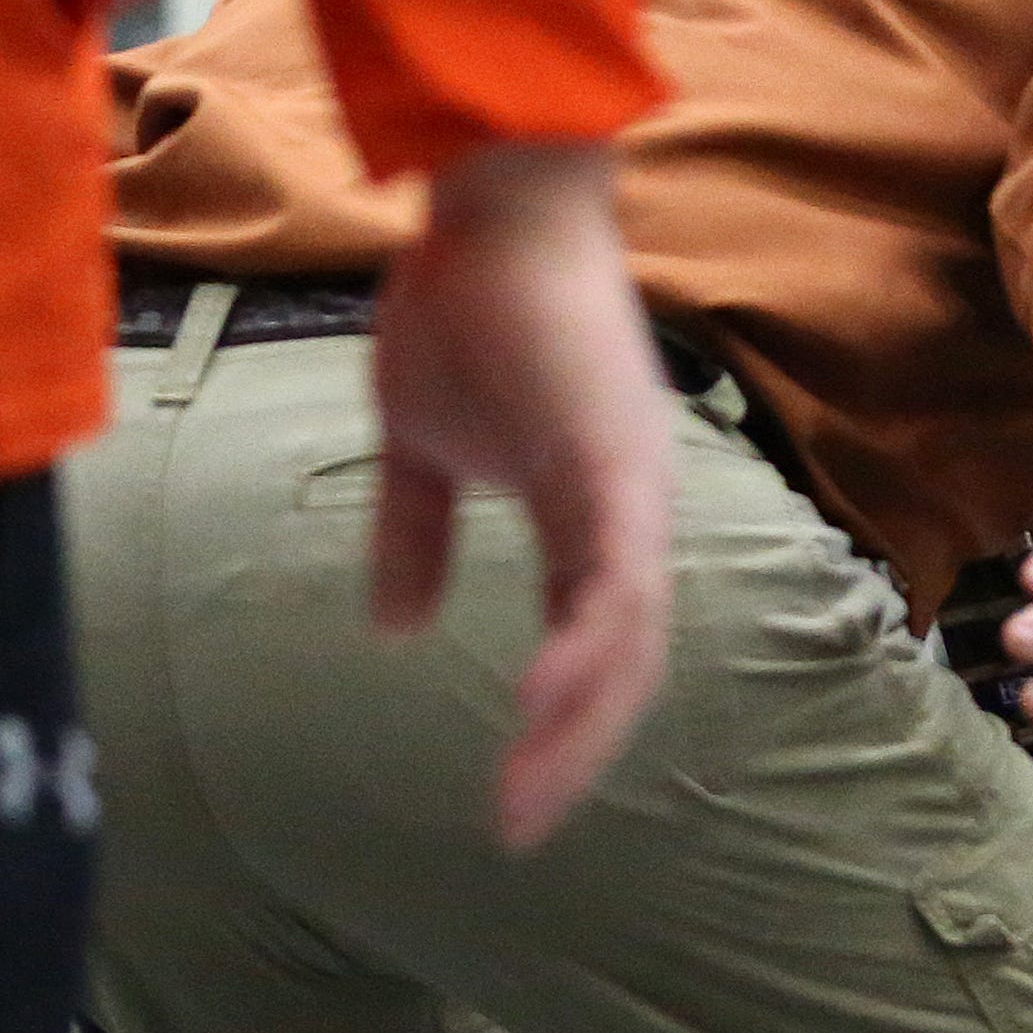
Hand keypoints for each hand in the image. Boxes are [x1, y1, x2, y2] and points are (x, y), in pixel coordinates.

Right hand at [368, 143, 674, 851]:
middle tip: (521, 828)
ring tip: (528, 793)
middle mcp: (632, 509)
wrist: (488, 204)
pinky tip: (549, 702)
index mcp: (594, 511)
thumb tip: (398, 626)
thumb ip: (417, 534)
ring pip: (633, 633)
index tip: (511, 799)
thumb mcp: (421, 442)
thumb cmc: (463, 302)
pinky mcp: (615, 458)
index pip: (595, 640)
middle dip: (576, 749)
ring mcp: (633, 485)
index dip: (561, 721)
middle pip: (628, 659)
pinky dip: (591, 645)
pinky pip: (618, 574)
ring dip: (583, 719)